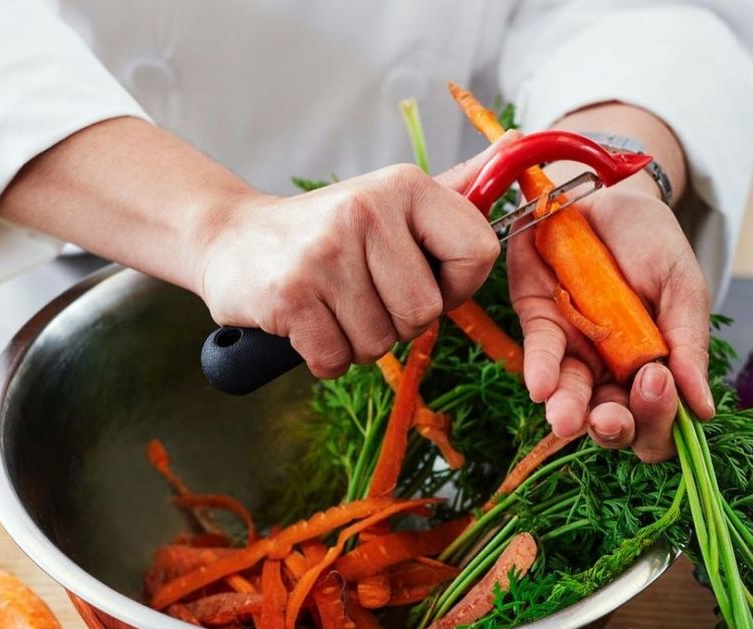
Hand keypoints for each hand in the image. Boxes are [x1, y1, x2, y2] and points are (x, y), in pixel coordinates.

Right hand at [197, 146, 506, 378]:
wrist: (231, 240)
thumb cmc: (324, 233)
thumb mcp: (390, 202)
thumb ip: (455, 189)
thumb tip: (521, 144)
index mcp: (405, 185)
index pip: (479, 255)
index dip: (454, 286)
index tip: (418, 277)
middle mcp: (367, 211)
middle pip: (426, 312)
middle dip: (395, 321)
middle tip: (359, 293)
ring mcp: (325, 252)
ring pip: (380, 342)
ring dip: (356, 340)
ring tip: (330, 305)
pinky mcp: (290, 294)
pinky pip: (336, 359)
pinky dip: (323, 356)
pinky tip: (306, 322)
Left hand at [508, 183, 714, 461]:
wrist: (612, 195)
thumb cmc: (651, 244)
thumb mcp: (682, 287)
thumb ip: (688, 345)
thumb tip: (702, 410)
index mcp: (656, 370)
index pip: (659, 422)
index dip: (659, 421)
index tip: (660, 387)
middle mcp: (612, 372)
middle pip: (613, 423)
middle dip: (614, 427)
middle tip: (613, 416)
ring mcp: (575, 352)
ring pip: (570, 399)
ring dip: (569, 412)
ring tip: (567, 420)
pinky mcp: (540, 326)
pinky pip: (540, 356)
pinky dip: (541, 372)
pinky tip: (542, 387)